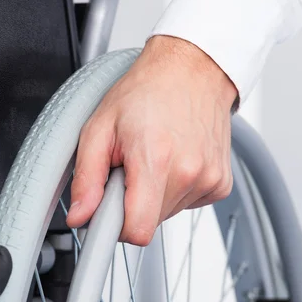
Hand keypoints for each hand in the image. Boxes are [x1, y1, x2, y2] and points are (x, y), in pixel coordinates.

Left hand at [66, 35, 237, 245]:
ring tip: (153, 157)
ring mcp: (210, 179)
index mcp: (156, 160)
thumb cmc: (146, 92)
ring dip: (153, 195)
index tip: (108, 211)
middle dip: (132, 202)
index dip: (116, 227)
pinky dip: (174, 189)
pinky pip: (186, 203)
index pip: (137, 231)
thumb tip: (80, 216)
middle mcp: (189, 173)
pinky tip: (174, 159)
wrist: (191, 70)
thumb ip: (87, 178)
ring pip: (166, 214)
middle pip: (149, 223)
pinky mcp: (221, 183)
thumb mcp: (100, 128)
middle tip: (130, 167)